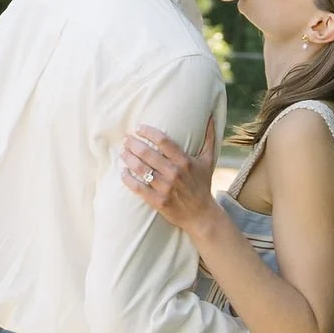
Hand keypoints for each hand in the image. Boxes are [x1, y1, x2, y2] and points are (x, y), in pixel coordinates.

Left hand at [121, 117, 218, 234]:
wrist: (201, 215)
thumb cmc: (202, 185)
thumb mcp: (208, 161)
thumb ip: (209, 138)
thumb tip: (211, 117)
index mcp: (185, 161)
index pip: (163, 141)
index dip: (148, 132)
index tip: (138, 128)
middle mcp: (174, 173)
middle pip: (148, 153)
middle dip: (133, 144)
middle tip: (126, 139)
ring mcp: (165, 188)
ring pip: (140, 169)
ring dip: (128, 158)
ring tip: (123, 152)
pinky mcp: (158, 201)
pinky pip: (138, 188)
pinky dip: (128, 178)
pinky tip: (122, 171)